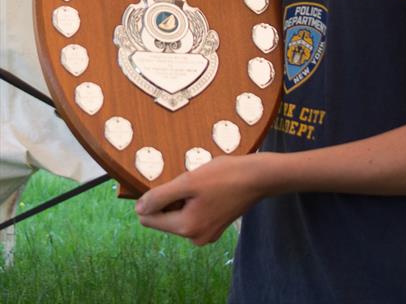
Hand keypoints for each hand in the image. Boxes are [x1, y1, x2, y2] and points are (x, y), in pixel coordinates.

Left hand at [135, 154, 266, 244]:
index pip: (150, 218)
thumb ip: (161, 196)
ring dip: (186, 197)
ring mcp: (207, 234)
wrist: (258, 177)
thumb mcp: (189, 181)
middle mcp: (195, 238)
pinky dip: (197, 200)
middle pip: (166, 217)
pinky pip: (194, 214)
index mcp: (186, 228)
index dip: (156, 198)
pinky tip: (211, 188)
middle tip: (193, 181)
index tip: (174, 183)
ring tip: (204, 183)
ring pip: (181, 214)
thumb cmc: (225, 175)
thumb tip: (139, 210)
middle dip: (174, 197)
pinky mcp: (216, 226)